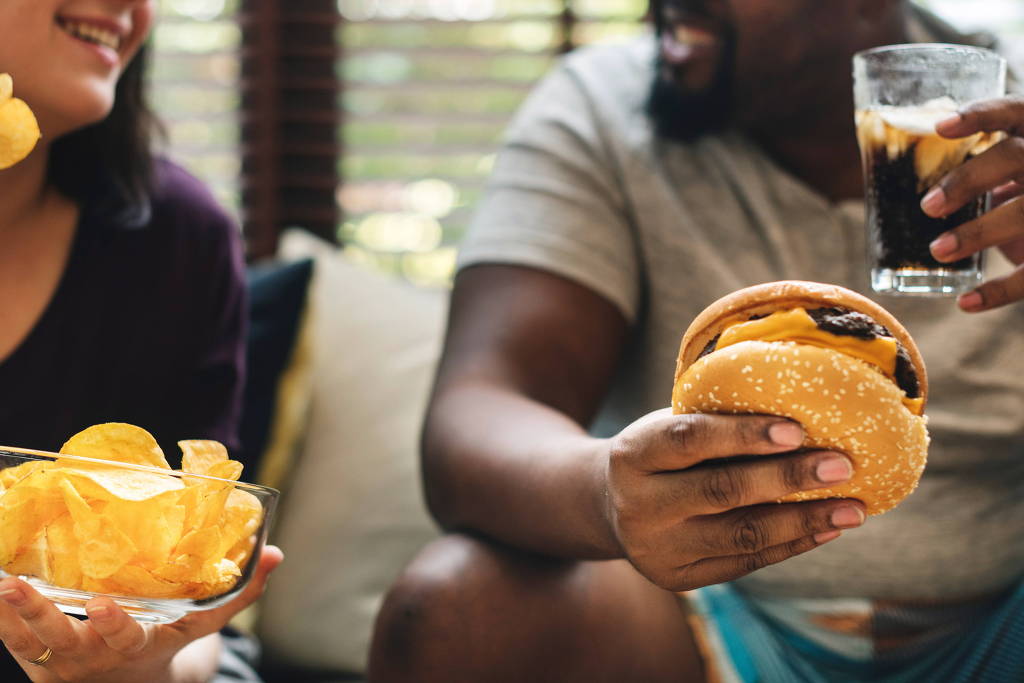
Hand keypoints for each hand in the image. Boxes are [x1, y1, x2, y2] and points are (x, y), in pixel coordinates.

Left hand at [0, 545, 282, 682]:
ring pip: (28, 638)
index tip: (104, 605)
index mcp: (137, 646)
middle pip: (64, 636)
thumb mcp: (201, 626)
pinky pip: (11, 639)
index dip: (114, 622)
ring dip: (10, 611)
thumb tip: (276, 553)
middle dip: (41, 614)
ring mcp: (61, 658)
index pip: (126, 636)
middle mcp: (93, 655)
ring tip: (0, 582)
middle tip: (20, 587)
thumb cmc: (166, 645)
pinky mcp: (35, 656)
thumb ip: (240, 592)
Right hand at [603, 409, 864, 591]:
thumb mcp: (667, 426)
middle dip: (788, 478)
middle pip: (721, 491)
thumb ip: (715, 421)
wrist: (607, 504)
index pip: (689, 440)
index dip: (743, 434)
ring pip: (741, 535)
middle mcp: (639, 504)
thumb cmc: (659, 452)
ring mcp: (657, 547)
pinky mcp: (677, 578)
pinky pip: (745, 563)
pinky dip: (792, 544)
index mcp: (633, 454)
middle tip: (843, 465)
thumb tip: (805, 409)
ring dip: (804, 519)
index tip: (798, 429)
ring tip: (854, 507)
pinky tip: (826, 527)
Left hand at [923, 96, 1023, 310]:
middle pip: (1015, 158)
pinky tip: (964, 302)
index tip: (941, 127)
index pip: (1014, 111)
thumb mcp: (1008, 171)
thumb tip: (893, 178)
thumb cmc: (1020, 189)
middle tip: (928, 206)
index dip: (980, 114)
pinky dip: (1000, 291)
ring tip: (937, 250)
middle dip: (970, 180)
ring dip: (978, 232)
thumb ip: (974, 170)